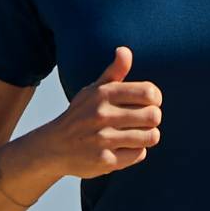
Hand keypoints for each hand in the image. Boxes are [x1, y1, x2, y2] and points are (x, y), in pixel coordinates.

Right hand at [24, 45, 160, 185]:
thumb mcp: (93, 90)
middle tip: (143, 122)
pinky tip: (124, 148)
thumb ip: (114, 72)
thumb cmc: (81, 115)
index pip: (149, 92)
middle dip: (153, 119)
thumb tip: (124, 50)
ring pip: (150, 136)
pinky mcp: (105, 161)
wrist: (54, 146)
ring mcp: (103, 139)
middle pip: (154, 116)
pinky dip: (136, 152)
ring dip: (147, 136)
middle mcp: (102, 115)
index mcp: (103, 94)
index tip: (148, 103)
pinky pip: (139, 154)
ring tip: (137, 135)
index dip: (155, 99)